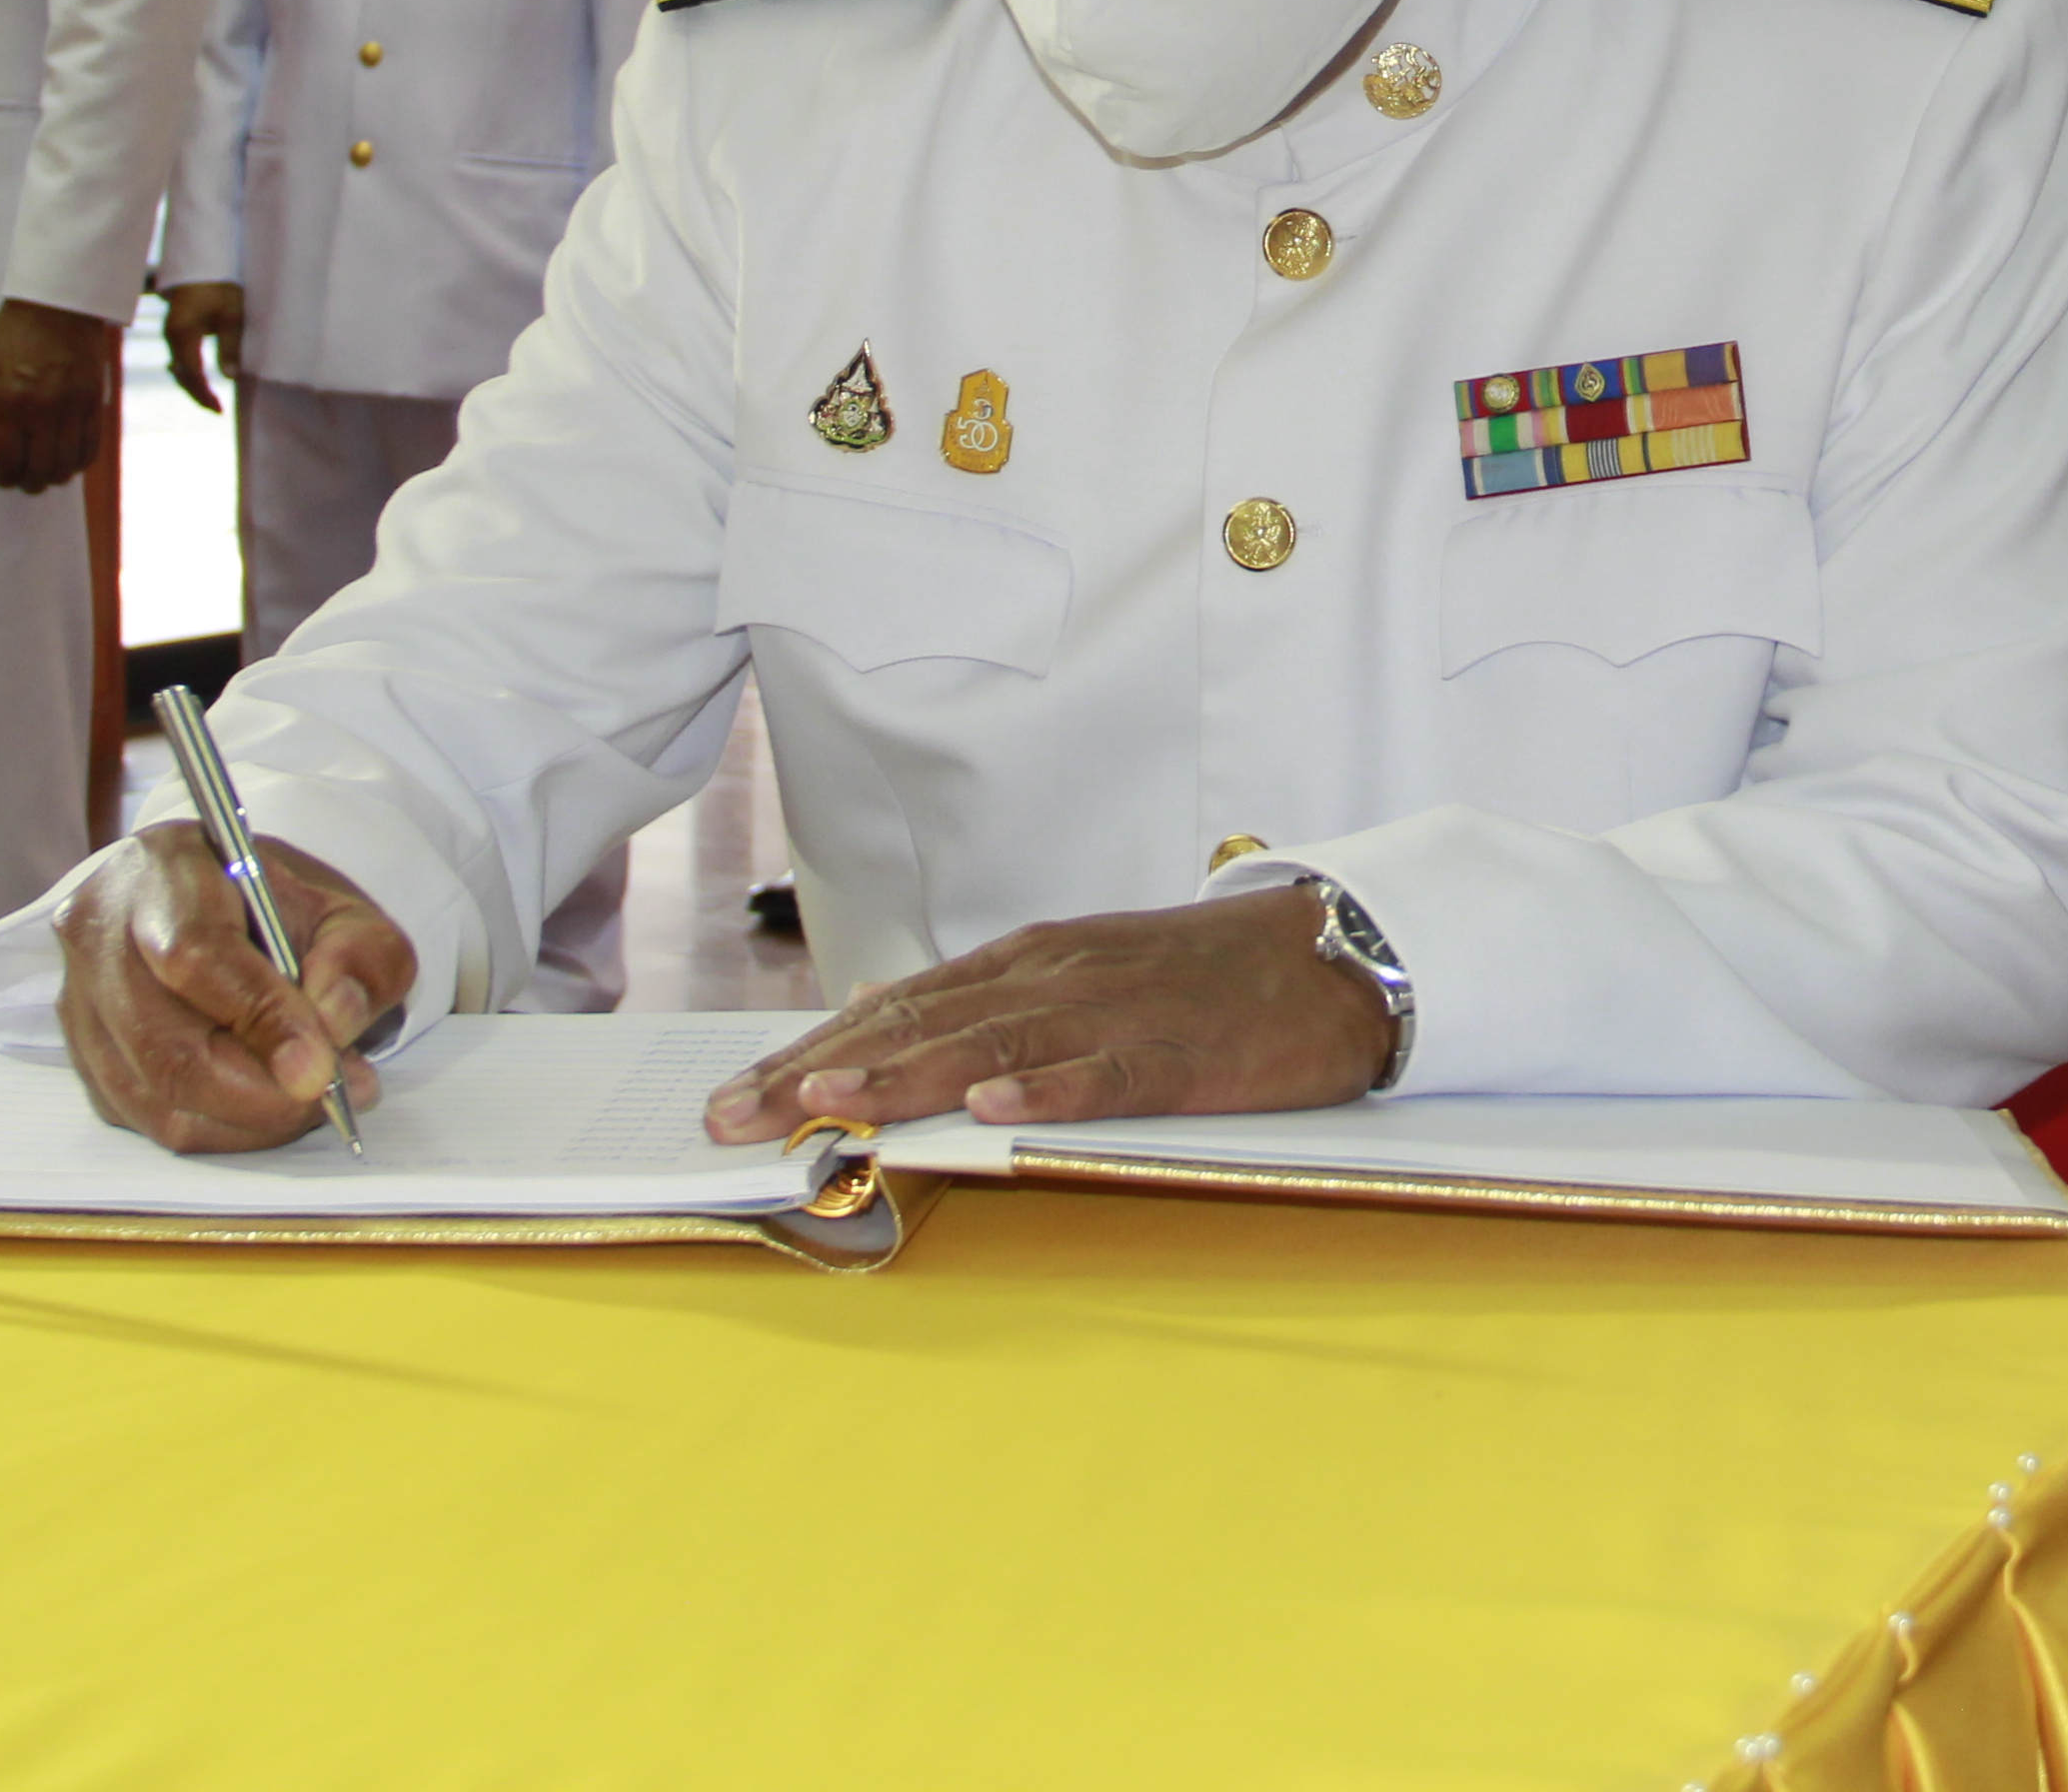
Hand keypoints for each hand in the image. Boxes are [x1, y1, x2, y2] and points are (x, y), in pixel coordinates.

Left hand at [0, 296, 117, 491]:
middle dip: (30, 483)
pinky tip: (70, 461)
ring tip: (48, 474)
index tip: (3, 479)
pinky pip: (92, 446)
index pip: (9, 460)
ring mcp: (73, 406)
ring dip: (56, 476)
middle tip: (25, 482)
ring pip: (68, 464)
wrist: (58, 303)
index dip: (5, 478)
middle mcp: (44, 409)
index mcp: (11, 401)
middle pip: (41, 469)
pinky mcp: (95, 401)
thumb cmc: (16, 335)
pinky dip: (81, 461)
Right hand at [52, 823, 416, 1151]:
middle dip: (261, 1092)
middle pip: (164, 1046)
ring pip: (153, 1097)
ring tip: (313, 1099)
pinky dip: (219, 1127)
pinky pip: (146, 1118)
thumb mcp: (343, 909)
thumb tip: (334, 1021)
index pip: (196, 955)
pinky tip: (267, 1102)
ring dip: (247, 1120)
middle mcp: (99, 934)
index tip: (320, 1068)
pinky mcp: (83, 1056)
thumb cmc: (275, 905)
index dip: (261, 1021)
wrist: (215, 902)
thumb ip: (359, 955)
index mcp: (163, 870)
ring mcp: (79, 1001)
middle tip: (335, 1094)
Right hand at [161, 283, 245, 412]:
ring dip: (193, 385)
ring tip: (211, 401)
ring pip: (178, 368)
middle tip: (217, 410)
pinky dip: (188, 372)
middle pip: (181, 374)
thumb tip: (230, 376)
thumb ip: (229, 346)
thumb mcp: (231, 314)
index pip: (192, 373)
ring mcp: (169, 333)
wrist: (203, 262)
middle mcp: (171, 335)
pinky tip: (199, 383)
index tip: (219, 408)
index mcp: (183, 332)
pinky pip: (178, 358)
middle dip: (198, 394)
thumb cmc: (220, 285)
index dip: (204, 393)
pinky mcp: (173, 330)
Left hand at [702, 891, 1389, 1141]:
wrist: (1335, 953)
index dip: (809, 1051)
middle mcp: (1056, 977)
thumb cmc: (1203, 978)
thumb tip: (882, 1022)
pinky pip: (1106, 1076)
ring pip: (993, 1047)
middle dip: (819, 1071)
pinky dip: (1048, 1092)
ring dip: (907, 1076)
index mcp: (1029, 963)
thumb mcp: (1081, 977)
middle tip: (734, 1116)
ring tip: (832, 1103)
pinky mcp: (1181, 1054)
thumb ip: (988, 1005)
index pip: (896, 1007)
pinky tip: (993, 1112)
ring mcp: (1116, 1013)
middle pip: (920, 1025)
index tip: (732, 1093)